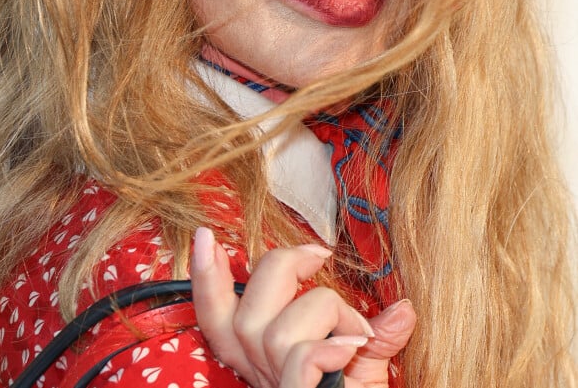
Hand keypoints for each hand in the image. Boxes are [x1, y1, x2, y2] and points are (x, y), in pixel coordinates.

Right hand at [190, 227, 415, 387]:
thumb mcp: (367, 367)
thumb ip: (378, 334)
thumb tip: (405, 309)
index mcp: (264, 357)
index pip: (218, 319)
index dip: (205, 280)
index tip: (204, 237)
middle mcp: (262, 373)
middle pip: (246, 312)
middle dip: (282, 265)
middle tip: (318, 257)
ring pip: (276, 332)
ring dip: (326, 309)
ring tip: (357, 331)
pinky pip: (298, 361)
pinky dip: (324, 347)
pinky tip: (349, 345)